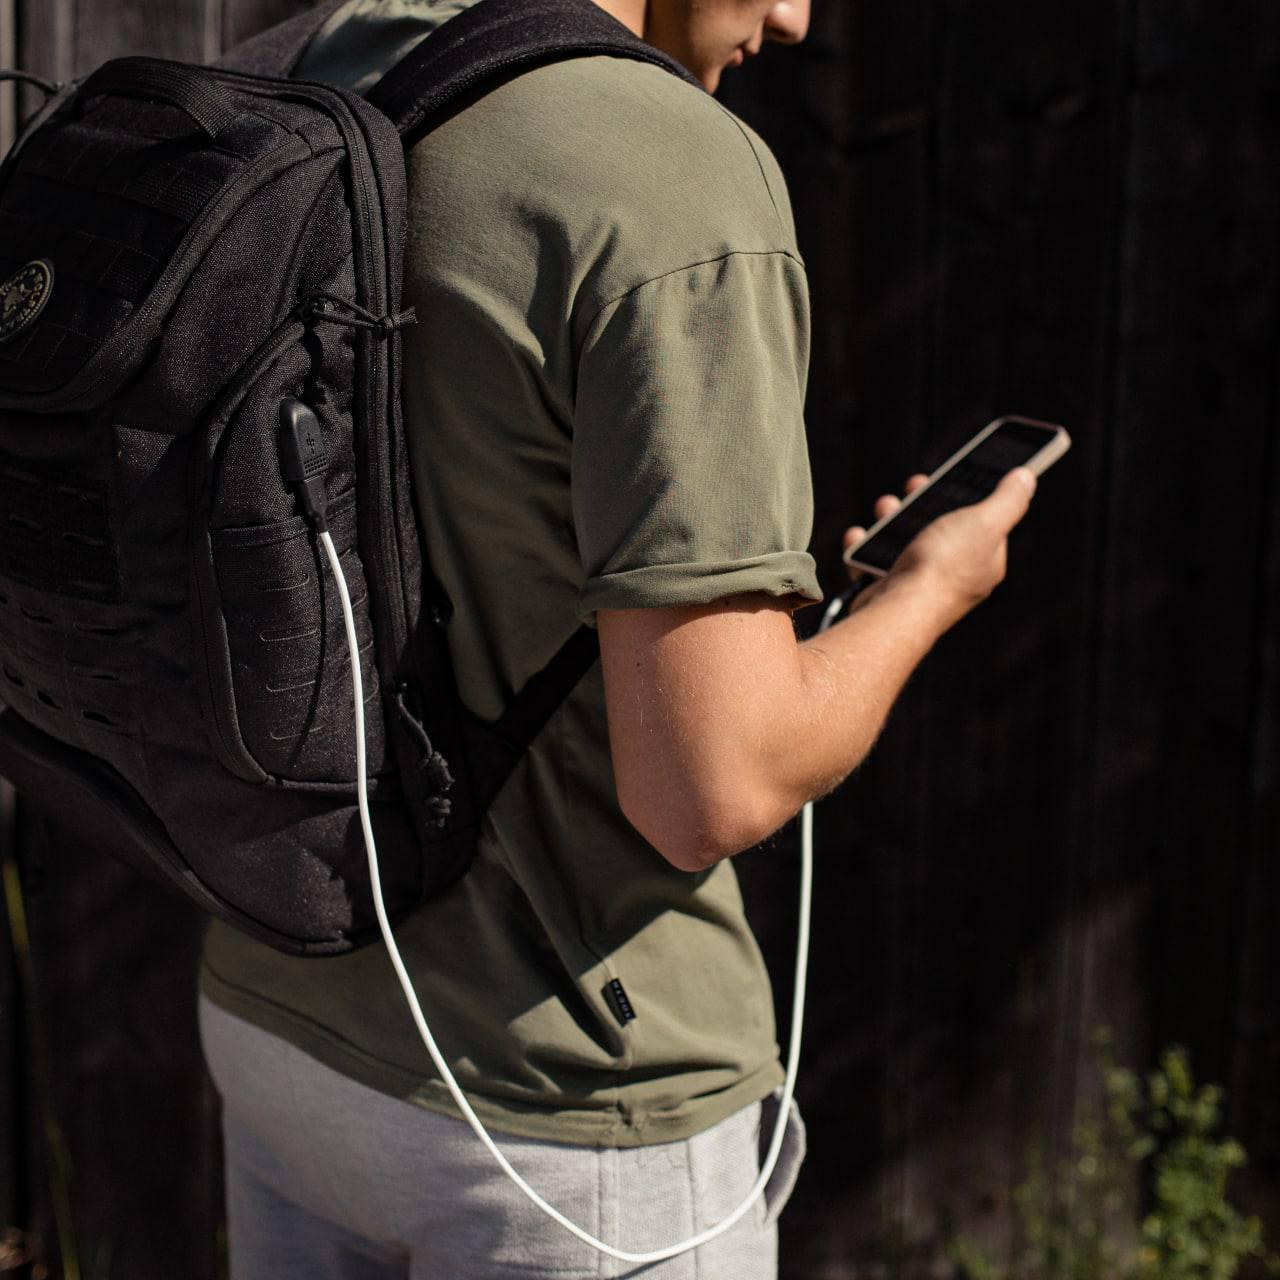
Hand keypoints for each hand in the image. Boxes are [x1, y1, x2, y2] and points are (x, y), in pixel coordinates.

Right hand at [843, 467, 1036, 629]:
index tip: (952, 475)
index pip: (982, 523)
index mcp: (983, 561)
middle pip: (938, 528)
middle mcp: (953, 576)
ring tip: (884, 507)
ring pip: (902, 542)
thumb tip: (1026, 478)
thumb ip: (1009, 499)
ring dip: (889, 519)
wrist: (899, 611)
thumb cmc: (944, 566)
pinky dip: (862, 546)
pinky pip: (871, 561)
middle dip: (922, 503)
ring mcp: (918, 584)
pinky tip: (859, 537)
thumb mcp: (986, 523)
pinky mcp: (886, 591)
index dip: (967, 496)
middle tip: (914, 486)